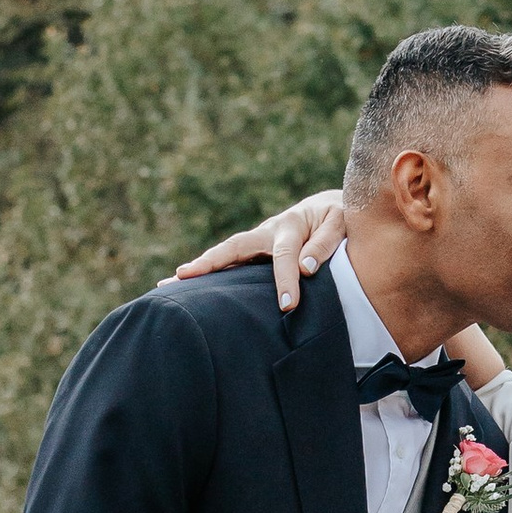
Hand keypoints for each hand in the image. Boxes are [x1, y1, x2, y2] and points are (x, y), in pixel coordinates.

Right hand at [174, 190, 345, 311]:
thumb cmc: (341, 218)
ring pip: (226, 254)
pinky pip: (231, 262)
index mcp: (290, 226)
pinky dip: (211, 272)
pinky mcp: (256, 251)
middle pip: (234, 247)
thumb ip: (326, 243)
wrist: (334, 206)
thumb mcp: (342, 223)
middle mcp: (267, 231)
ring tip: (169, 283)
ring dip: (200, 268)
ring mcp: (258, 241)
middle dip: (210, 263)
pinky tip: (189, 288)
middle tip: (183, 276)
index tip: (287, 306)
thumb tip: (307, 268)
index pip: (283, 256)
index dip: (285, 281)